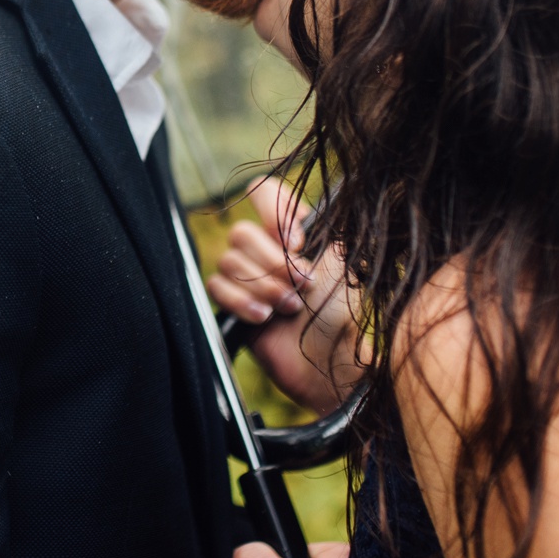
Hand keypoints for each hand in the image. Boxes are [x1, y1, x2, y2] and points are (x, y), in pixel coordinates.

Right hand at [206, 176, 359, 413]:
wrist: (331, 363)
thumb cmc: (342, 314)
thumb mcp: (341, 262)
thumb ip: (319, 226)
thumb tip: (295, 207)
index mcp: (292, 233)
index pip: (264, 194)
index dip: (272, 213)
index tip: (296, 242)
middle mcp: (266, 251)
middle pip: (240, 233)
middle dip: (272, 263)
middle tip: (301, 286)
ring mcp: (247, 277)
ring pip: (227, 262)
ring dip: (262, 287)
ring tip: (289, 308)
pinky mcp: (233, 304)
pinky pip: (216, 288)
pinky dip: (241, 302)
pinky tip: (265, 318)